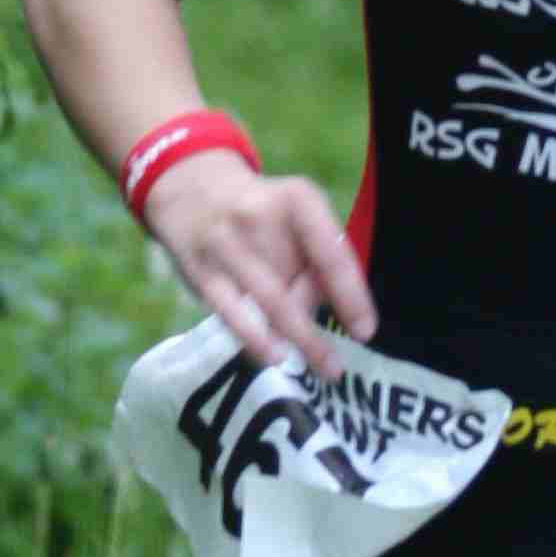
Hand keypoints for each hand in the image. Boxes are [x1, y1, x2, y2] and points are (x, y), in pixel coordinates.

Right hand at [137, 152, 376, 375]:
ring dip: (293, 339)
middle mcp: (259, 217)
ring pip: (266, 301)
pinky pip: (231, 313)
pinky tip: (272, 357)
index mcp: (298, 200)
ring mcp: (225, 244)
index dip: (351, 296)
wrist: (190, 188)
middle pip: (295, 283)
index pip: (331, 253)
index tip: (365, 332)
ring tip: (313, 367)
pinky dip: (254, 338)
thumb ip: (315, 258)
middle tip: (335, 368)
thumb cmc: (262, 213)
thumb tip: (327, 313)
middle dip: (316, 331)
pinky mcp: (200, 270)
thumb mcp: (296, 215)